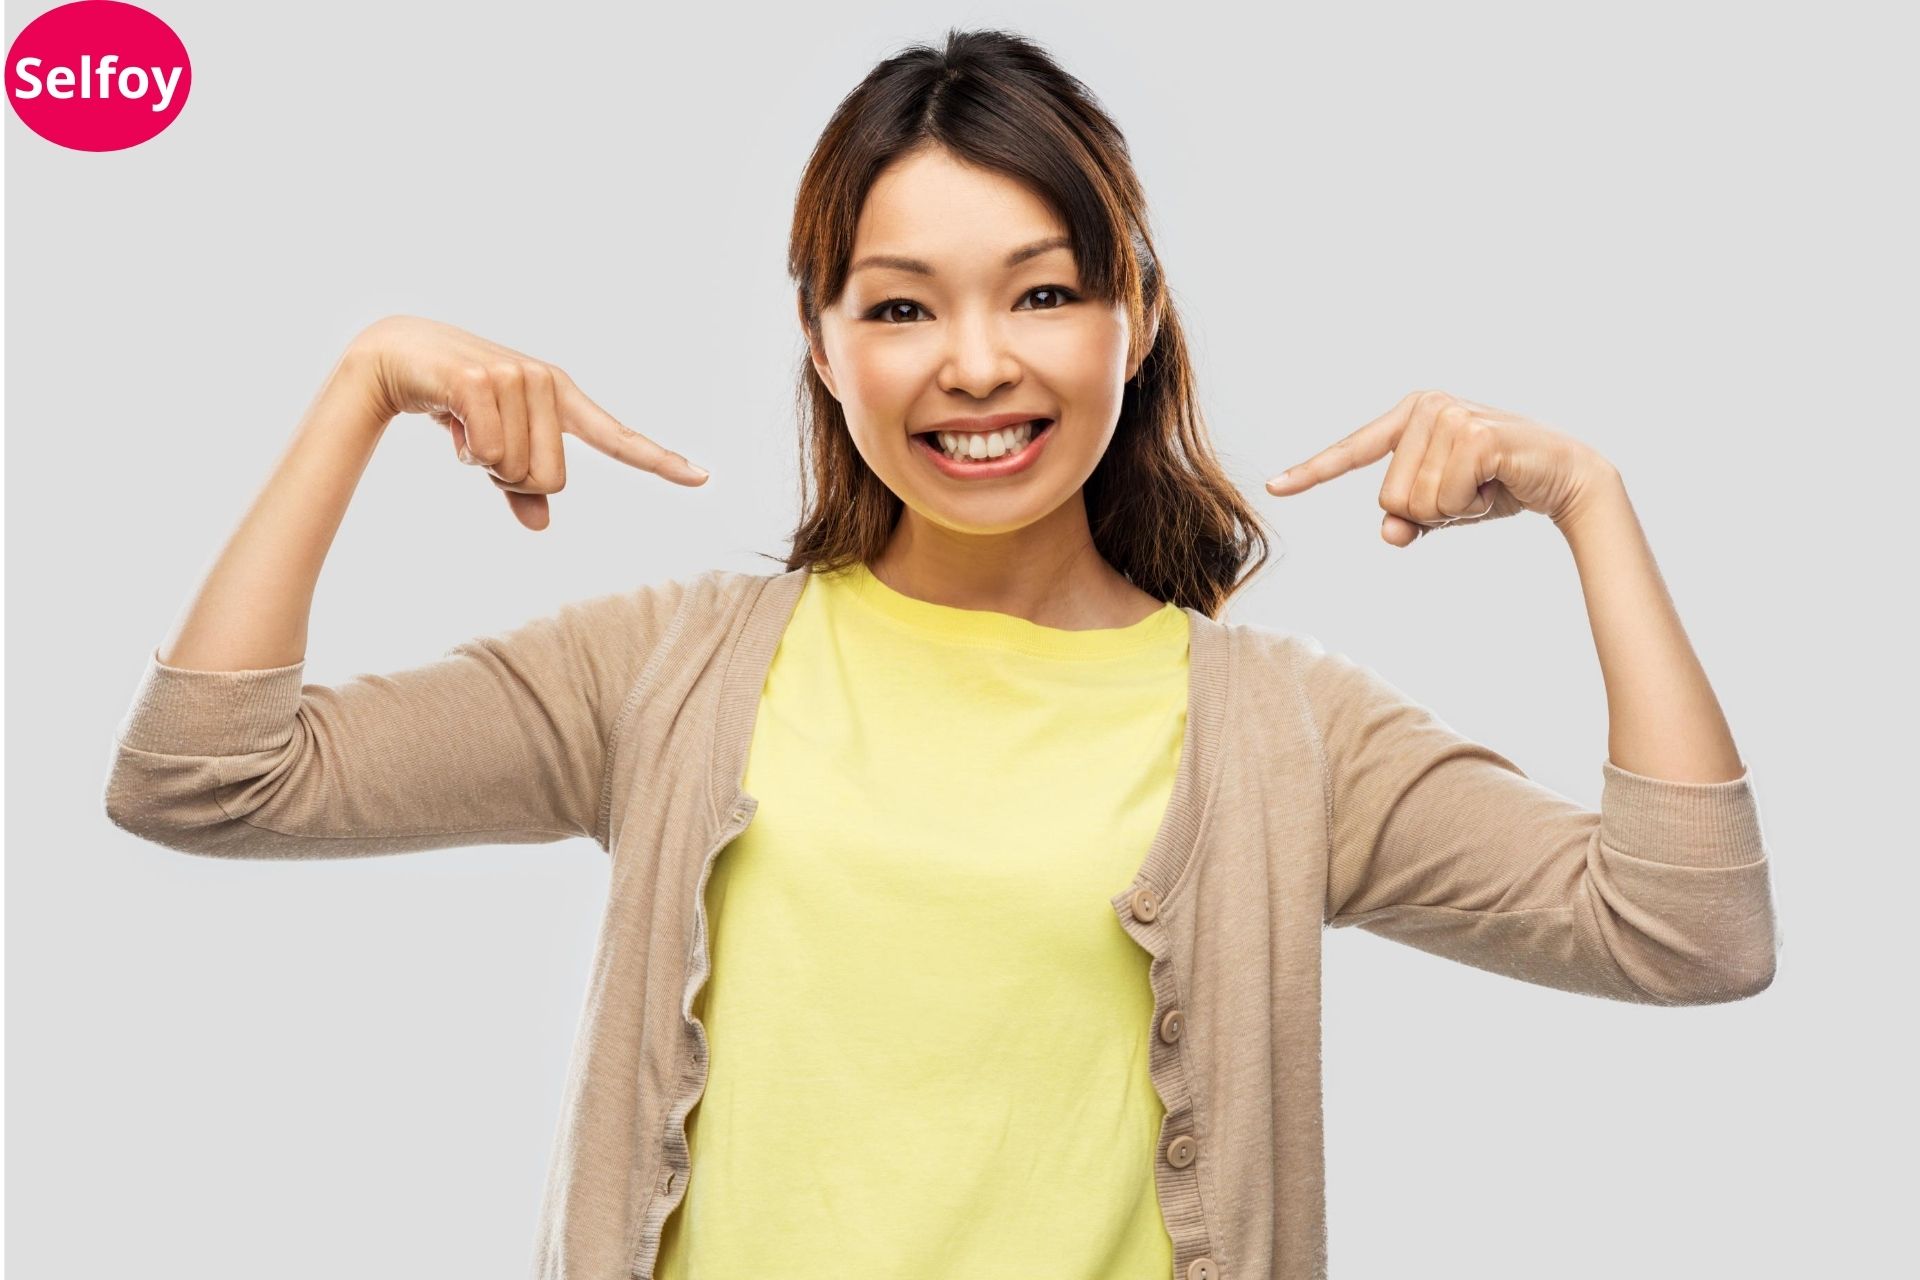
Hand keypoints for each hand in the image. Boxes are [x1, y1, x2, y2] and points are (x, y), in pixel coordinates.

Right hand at [346, 314, 709, 531]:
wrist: (395, 354)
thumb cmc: (453, 403)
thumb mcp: (491, 447)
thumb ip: (519, 486)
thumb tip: (542, 524)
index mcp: (562, 399)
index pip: (617, 436)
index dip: (659, 460)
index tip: (702, 478)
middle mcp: (547, 383)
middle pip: (550, 481)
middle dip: (508, 480)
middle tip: (479, 444)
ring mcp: (516, 377)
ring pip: (514, 470)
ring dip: (480, 464)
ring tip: (462, 427)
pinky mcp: (480, 380)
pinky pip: (485, 453)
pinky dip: (463, 451)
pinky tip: (448, 421)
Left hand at [1264, 389, 1611, 545]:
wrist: (1565, 478)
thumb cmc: (1499, 486)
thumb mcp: (1446, 507)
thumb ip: (1411, 520)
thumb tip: (1389, 532)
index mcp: (1410, 416)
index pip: (1352, 451)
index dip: (1312, 472)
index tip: (1274, 486)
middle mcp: (1427, 407)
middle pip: (1390, 497)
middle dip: (1431, 511)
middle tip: (1470, 490)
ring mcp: (1451, 416)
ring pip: (1415, 502)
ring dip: (1454, 509)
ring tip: (1484, 485)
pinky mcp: (1476, 436)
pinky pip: (1445, 500)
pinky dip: (1471, 507)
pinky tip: (1497, 484)